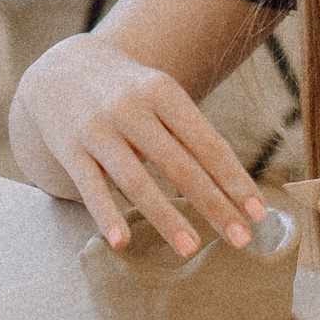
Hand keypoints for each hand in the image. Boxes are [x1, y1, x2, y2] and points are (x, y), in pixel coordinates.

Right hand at [12, 34, 266, 257]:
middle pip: (180, 166)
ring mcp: (99, 129)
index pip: (208, 143)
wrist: (62, 70)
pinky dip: (107, 216)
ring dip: (166, 218)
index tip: (258, 212)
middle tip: (240, 240)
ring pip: (137, 181)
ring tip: (191, 249)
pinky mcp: (69, 148)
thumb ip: (189, 134)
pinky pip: (91, 187)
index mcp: (164, 92)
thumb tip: (231, 186)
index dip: (235, 179)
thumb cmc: (130, 92)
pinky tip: (122, 243)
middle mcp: (132, 108)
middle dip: (213, 205)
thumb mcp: (161, 96)